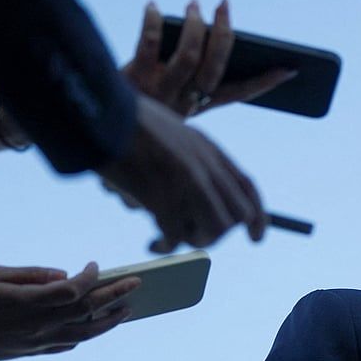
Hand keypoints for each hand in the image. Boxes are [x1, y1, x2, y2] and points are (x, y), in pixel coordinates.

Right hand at [0, 264, 139, 360]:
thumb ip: (34, 273)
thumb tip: (65, 274)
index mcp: (30, 302)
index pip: (73, 289)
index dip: (90, 276)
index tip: (96, 265)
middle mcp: (39, 324)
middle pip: (87, 309)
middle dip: (115, 294)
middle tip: (138, 282)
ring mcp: (39, 341)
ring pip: (85, 333)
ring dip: (110, 321)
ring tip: (128, 309)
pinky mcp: (35, 351)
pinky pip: (69, 344)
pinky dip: (86, 335)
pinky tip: (97, 325)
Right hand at [96, 95, 266, 252]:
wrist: (101, 113)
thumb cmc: (127, 124)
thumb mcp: (173, 132)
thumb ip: (190, 158)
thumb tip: (197, 189)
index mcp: (209, 149)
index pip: (247, 187)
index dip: (258, 216)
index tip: (257, 238)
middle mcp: (206, 166)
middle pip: (236, 215)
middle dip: (218, 232)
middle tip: (191, 234)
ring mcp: (187, 181)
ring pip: (215, 229)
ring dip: (194, 240)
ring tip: (169, 237)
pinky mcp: (163, 196)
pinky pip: (177, 237)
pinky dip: (167, 246)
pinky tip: (154, 243)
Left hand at [121, 0, 294, 116]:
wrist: (94, 125)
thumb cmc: (136, 106)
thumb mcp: (166, 99)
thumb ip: (187, 75)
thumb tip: (203, 28)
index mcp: (197, 108)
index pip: (238, 94)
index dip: (264, 82)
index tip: (288, 68)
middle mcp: (182, 102)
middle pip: (214, 68)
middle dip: (223, 34)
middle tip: (224, 6)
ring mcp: (158, 91)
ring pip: (187, 56)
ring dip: (193, 26)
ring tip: (193, 5)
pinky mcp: (132, 78)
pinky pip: (147, 45)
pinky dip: (152, 22)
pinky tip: (152, 6)